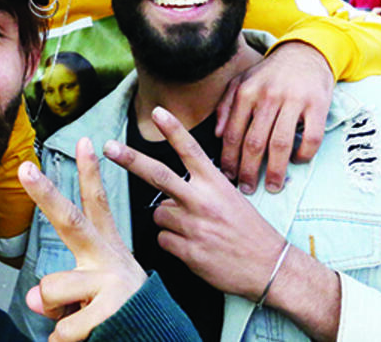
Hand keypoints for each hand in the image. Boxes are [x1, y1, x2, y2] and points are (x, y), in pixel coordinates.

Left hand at [19, 138, 145, 341]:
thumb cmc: (118, 309)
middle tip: (24, 168)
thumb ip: (57, 290)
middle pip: (71, 220)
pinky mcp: (112, 311)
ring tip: (76, 319)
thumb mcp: (89, 292)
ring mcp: (112, 283)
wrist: (157, 339)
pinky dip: (64, 340)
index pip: (96, 204)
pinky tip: (85, 337)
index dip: (89, 172)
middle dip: (45, 193)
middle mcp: (109, 258)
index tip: (84, 140)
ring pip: (52, 287)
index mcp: (106, 247)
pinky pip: (63, 328)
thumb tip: (35, 299)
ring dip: (55, 311)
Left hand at [105, 107, 286, 300]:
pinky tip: (193, 247)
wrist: (270, 268)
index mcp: (216, 184)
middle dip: (130, 159)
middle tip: (109, 147)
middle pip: (158, 175)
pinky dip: (171, 243)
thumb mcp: (232, 198)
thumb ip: (202, 189)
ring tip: (192, 229)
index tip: (157, 111)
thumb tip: (172, 188)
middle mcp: (203, 201)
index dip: (174, 129)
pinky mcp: (188, 251)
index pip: (191, 150)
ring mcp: (194, 226)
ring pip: (158, 214)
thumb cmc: (250, 232)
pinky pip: (163, 240)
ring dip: (167, 220)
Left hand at [214, 41, 330, 193]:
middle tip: (246, 189)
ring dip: (275, 170)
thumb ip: (225, 105)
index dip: (229, 159)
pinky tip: (298, 162)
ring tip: (272, 186)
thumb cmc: (270, 74)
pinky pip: (311, 137)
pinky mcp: (317, 105)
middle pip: (254, 142)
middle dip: (248, 170)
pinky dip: (304, 154)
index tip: (227, 177)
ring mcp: (294, 101)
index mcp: (246, 93)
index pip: (233, 133)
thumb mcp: (241, 81)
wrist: (305, 53)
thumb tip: (217, 134)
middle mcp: (268, 97)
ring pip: (281, 143)